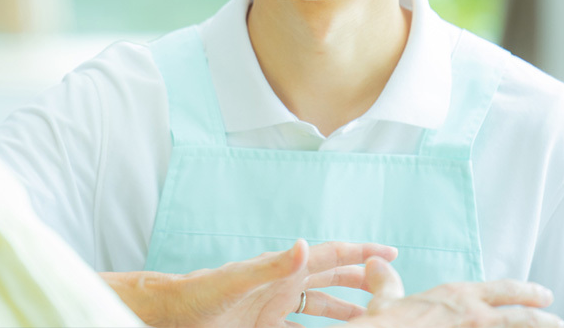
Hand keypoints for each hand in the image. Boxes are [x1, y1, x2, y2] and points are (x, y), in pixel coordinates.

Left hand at [106, 239, 397, 327]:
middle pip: (331, 279)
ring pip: (320, 307)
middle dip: (359, 280)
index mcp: (282, 269)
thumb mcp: (238, 280)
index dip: (360, 252)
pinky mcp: (265, 327)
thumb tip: (305, 245)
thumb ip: (272, 265)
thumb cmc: (200, 294)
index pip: (329, 256)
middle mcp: (282, 284)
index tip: (389, 253)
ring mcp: (274, 306)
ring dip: (344, 311)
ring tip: (368, 318)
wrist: (173, 314)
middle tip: (390, 286)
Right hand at [348, 258, 563, 327]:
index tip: (543, 295)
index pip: (502, 291)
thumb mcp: (385, 301)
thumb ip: (385, 282)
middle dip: (543, 318)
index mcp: (457, 297)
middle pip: (521, 316)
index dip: (525, 292)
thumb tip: (376, 262)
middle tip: (559, 319)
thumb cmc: (386, 324)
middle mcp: (474, 315)